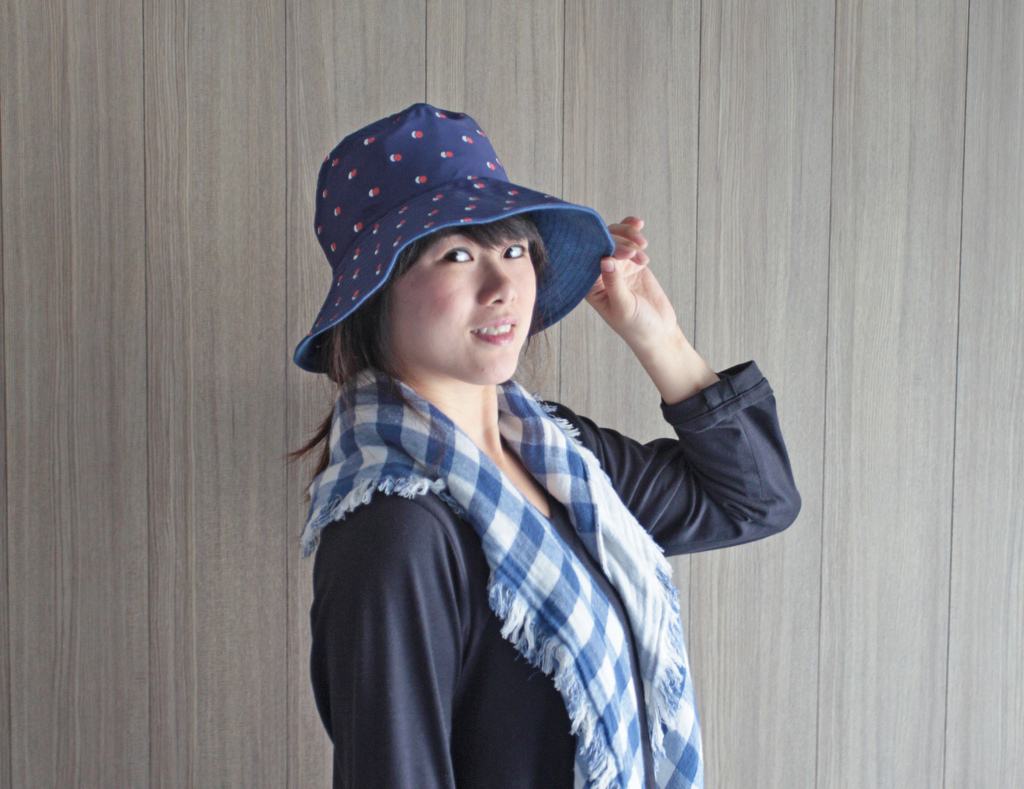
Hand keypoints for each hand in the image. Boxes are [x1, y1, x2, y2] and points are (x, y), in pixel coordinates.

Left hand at [584, 216, 678, 352]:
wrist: (658, 330)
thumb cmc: (636, 326)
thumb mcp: (624, 306)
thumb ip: (614, 283)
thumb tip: (605, 259)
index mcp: (590, 287)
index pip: (589, 259)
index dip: (604, 249)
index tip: (624, 252)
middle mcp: (599, 274)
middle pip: (602, 245)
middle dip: (619, 241)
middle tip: (636, 251)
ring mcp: (615, 267)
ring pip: (615, 239)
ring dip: (629, 236)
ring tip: (643, 245)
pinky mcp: (631, 263)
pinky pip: (629, 241)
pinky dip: (633, 231)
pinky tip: (639, 225)